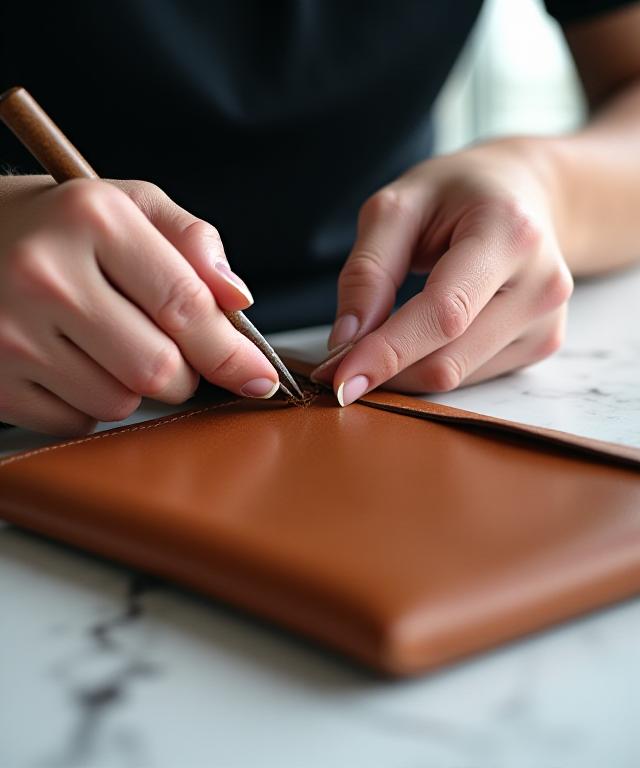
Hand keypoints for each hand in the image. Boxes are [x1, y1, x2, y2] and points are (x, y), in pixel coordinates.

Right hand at [0, 176, 278, 434]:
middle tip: (165, 347)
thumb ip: (192, 241)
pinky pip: (76, 422)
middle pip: (159, 369)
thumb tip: (239, 300)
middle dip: (183, 373)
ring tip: (104, 343)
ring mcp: (11, 334)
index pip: (186, 305)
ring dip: (134, 388)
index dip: (232, 352)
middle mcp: (46, 276)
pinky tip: (68, 363)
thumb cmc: (55, 225)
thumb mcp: (126, 203)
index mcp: (92, 220)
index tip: (259, 376)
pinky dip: (89, 405)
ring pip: (119, 403)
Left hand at [313, 139, 573, 404]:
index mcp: (509, 233)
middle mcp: (541, 283)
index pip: (444, 313)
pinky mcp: (542, 344)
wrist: (525, 192)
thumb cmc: (457, 193)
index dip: (388, 353)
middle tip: (340, 359)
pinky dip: (432, 364)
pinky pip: (471, 376)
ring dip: (406, 370)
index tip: (339, 381)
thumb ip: (368, 272)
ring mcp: (547, 320)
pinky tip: (425, 333)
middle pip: (448, 359)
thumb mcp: (397, 207)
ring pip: (456, 376)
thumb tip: (346, 341)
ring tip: (386, 333)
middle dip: (385, 368)